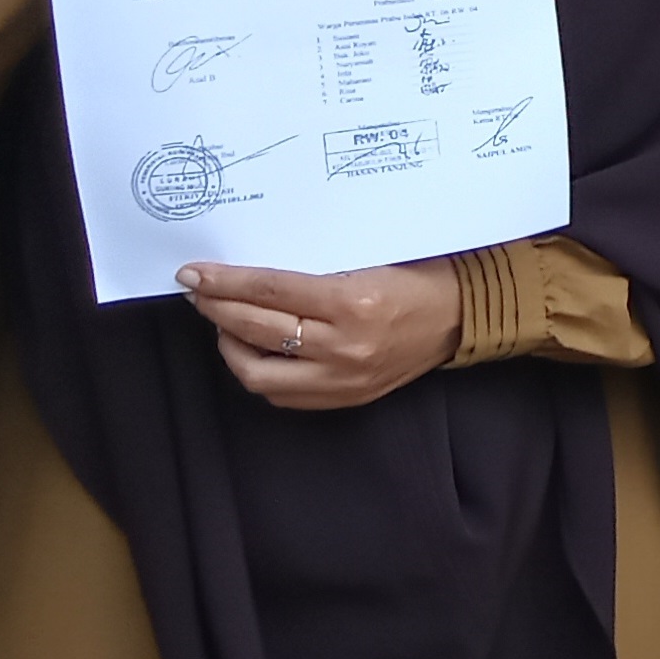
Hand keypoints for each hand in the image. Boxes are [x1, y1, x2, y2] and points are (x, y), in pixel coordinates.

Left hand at [182, 256, 459, 408]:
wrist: (466, 316)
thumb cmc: (421, 276)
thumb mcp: (369, 259)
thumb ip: (313, 270)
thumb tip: (249, 272)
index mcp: (352, 302)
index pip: (269, 291)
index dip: (224, 282)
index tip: (193, 273)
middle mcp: (344, 346)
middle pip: (255, 328)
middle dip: (217, 308)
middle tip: (200, 293)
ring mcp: (343, 379)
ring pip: (258, 372)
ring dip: (231, 346)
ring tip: (226, 325)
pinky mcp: (346, 399)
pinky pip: (283, 396)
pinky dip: (260, 372)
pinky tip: (257, 351)